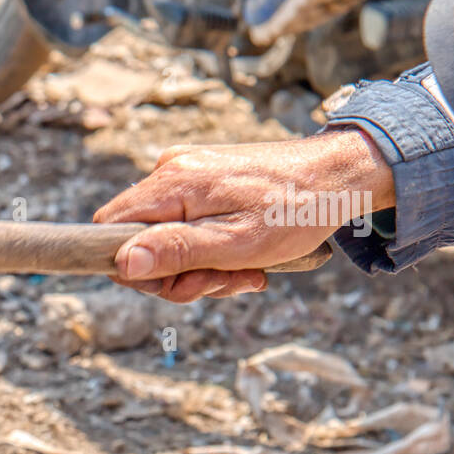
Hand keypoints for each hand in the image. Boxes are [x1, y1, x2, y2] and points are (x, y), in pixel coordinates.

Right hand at [94, 129, 394, 302]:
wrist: (343, 175)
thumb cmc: (297, 211)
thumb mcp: (236, 243)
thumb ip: (176, 252)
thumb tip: (122, 264)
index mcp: (173, 182)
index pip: (110, 228)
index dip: (134, 268)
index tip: (178, 283)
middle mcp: (171, 169)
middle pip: (138, 239)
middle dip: (178, 274)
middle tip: (225, 283)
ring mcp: (187, 172)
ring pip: (165, 237)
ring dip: (201, 267)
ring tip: (246, 273)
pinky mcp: (204, 179)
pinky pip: (187, 225)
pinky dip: (211, 249)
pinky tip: (245, 258)